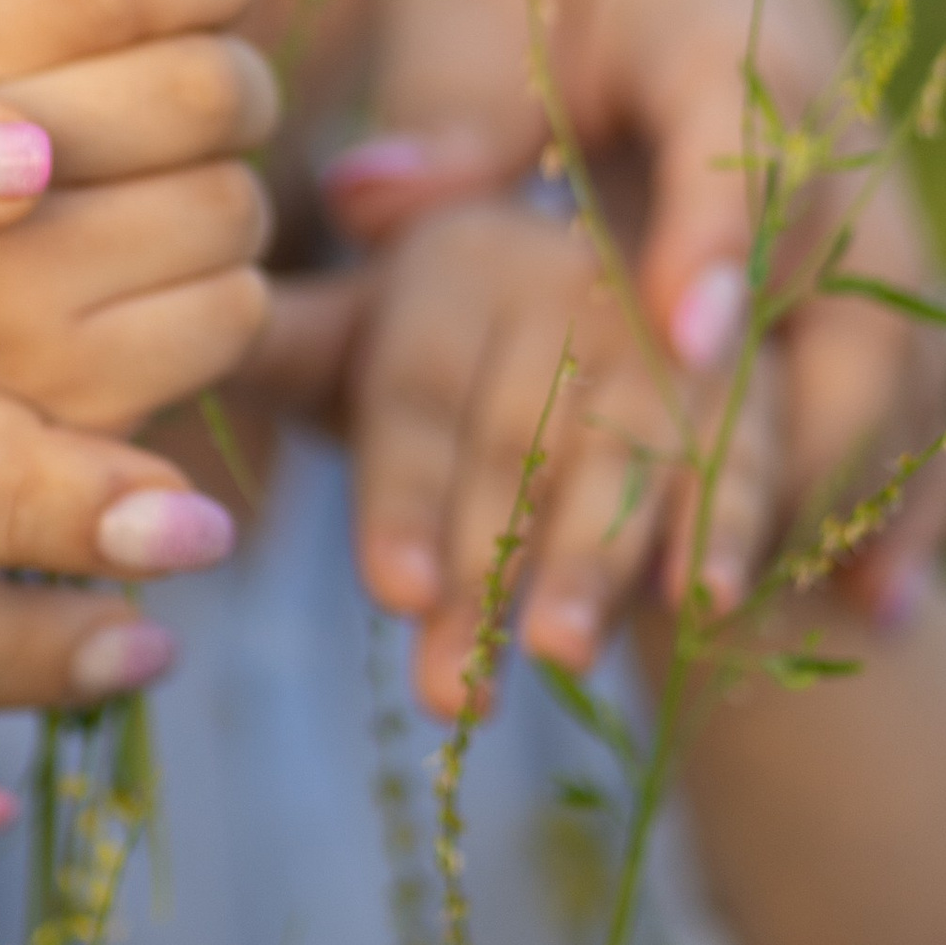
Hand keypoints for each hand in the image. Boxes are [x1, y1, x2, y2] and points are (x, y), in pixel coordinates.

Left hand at [328, 0, 945, 641]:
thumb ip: (447, 101)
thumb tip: (375, 205)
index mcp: (725, 30)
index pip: (740, 136)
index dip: (721, 239)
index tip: (689, 343)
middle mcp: (831, 121)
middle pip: (849, 282)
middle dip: (788, 434)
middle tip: (711, 579)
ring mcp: (871, 197)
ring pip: (904, 349)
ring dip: (861, 487)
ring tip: (815, 630)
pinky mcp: (876, 259)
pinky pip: (921, 380)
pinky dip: (911, 488)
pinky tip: (878, 611)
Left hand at [343, 191, 783, 721]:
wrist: (601, 330)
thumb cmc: (448, 366)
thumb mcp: (364, 348)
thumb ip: (295, 348)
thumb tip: (196, 341)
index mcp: (451, 255)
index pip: (419, 389)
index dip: (405, 496)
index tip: (394, 594)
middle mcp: (561, 269)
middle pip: (517, 437)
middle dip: (485, 568)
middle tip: (454, 689)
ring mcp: (662, 321)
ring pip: (626, 450)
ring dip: (595, 557)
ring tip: (559, 655)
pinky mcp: (749, 372)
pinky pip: (741, 451)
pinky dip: (719, 528)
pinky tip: (699, 604)